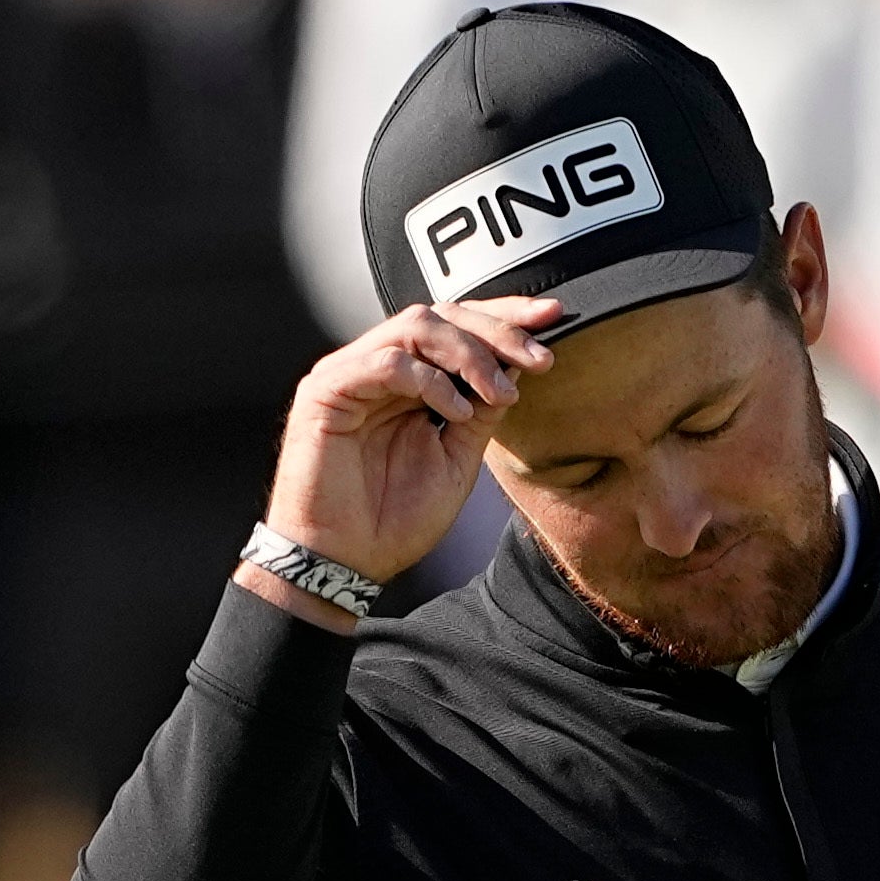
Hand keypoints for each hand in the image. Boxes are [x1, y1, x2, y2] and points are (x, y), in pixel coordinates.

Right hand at [242, 296, 561, 625]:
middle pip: (441, 315)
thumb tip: (520, 365)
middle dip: (497, 330)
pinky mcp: (325, 390)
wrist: (345, 565)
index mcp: (407, 381)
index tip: (554, 318)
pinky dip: (428, 380)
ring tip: (500, 393)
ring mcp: (349, 374)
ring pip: (415, 326)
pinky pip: (385, 363)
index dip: (505, 318)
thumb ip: (482, 412)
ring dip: (469, 354)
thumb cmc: (392, 521)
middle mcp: (377, 367)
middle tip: (540, 357)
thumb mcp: (456, 460)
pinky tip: (457, 411)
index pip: (457, 327)